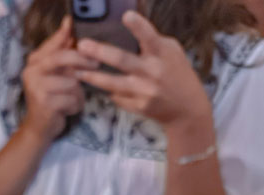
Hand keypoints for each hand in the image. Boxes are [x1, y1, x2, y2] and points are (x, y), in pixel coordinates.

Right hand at [21, 16, 98, 142]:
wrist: (39, 129)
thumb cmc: (51, 98)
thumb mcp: (55, 73)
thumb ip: (62, 51)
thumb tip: (69, 24)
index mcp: (34, 61)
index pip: (56, 42)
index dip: (72, 39)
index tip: (88, 42)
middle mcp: (32, 72)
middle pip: (63, 57)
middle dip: (83, 60)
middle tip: (97, 64)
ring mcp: (37, 88)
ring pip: (72, 81)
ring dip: (78, 93)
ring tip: (71, 100)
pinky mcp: (45, 104)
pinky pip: (72, 98)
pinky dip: (75, 105)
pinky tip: (68, 110)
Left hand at [74, 11, 211, 129]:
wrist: (187, 109)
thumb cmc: (177, 73)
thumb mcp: (171, 51)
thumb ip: (153, 41)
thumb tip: (130, 26)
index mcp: (162, 54)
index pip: (149, 37)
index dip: (138, 26)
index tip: (126, 15)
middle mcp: (152, 73)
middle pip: (122, 61)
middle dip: (100, 52)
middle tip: (82, 45)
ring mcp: (144, 92)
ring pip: (113, 84)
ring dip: (93, 77)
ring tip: (77, 70)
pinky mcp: (138, 107)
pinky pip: (117, 97)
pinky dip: (108, 90)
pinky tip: (98, 85)